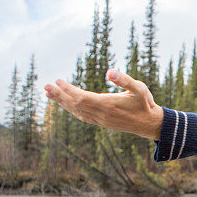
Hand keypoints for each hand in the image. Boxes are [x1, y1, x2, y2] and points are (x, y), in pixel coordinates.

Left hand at [45, 70, 163, 139]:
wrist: (150, 124)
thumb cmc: (145, 104)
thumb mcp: (140, 88)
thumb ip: (125, 80)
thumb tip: (109, 72)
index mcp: (108, 105)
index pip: (81, 98)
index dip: (68, 90)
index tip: (58, 80)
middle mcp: (101, 115)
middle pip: (75, 105)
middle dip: (59, 96)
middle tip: (46, 87)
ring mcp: (101, 120)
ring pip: (76, 112)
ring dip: (62, 103)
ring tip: (49, 94)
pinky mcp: (102, 122)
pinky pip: (82, 116)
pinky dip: (71, 109)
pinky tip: (66, 104)